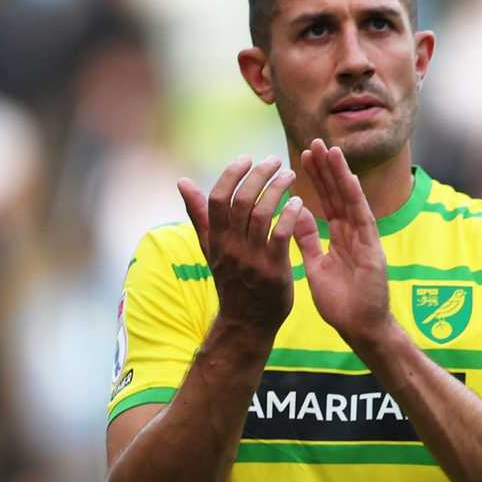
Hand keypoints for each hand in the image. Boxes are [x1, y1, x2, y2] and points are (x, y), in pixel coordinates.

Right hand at [178, 155, 305, 335]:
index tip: (247, 158)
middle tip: (275, 161)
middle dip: (259, 175)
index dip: (231, 175)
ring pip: (262, 214)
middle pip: (242, 201)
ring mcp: (252, 259)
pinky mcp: (273, 270)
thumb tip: (182, 182)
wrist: (246, 323)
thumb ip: (199, 215)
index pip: (218, 199)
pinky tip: (299, 202)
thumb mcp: (211, 248)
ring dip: (277, 189)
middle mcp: (231, 247)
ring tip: (290, 175)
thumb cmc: (231, 281)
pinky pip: (281, 235)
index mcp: (216, 239)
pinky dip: (290, 215)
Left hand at [293, 139, 395, 350]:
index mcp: (340, 237)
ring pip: (350, 201)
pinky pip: (362, 219)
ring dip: (340, 175)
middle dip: (326, 169)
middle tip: (314, 142)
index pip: (326, 201)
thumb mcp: (315, 267)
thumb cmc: (341, 303)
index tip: (302, 157)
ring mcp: (364, 239)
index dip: (315, 179)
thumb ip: (306, 241)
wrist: (360, 328)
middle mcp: (354, 233)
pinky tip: (348, 179)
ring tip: (330, 150)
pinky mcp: (372, 249)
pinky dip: (355, 199)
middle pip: (338, 194)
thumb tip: (294, 215)